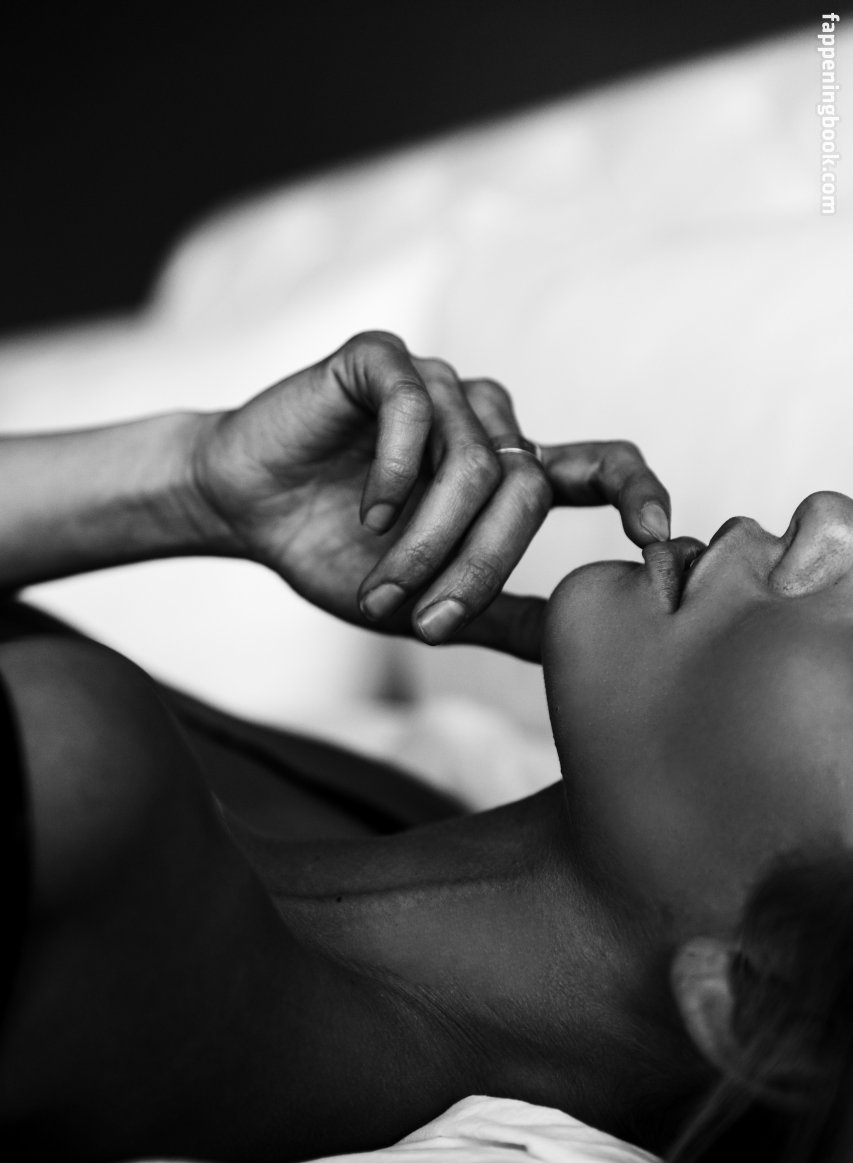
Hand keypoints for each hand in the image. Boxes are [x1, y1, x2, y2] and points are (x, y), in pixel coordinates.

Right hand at [190, 331, 670, 661]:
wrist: (244, 509)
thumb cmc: (333, 551)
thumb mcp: (426, 598)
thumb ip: (499, 615)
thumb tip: (577, 650)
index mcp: (506, 472)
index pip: (599, 467)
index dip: (639, 496)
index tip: (662, 544)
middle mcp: (482, 422)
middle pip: (528, 488)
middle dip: (480, 566)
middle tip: (427, 621)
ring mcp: (436, 386)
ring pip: (475, 461)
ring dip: (430, 540)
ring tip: (379, 585)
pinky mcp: (382, 361)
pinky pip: (416, 410)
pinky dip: (397, 473)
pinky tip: (369, 512)